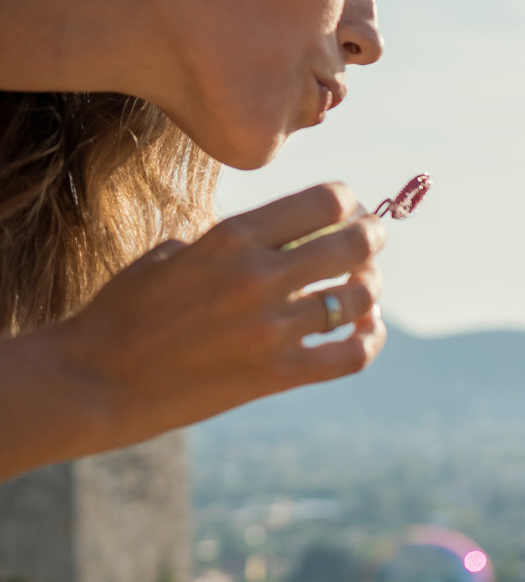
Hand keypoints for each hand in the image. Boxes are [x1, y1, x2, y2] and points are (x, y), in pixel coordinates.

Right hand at [36, 183, 385, 456]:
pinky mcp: (278, 374)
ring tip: (362, 287)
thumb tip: (277, 238)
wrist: (96, 379)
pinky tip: (367, 328)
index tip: (348, 208)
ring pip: (358, 299)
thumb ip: (228, 243)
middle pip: (354, 246)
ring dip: (369, 288)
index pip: (324, 202)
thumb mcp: (171, 254)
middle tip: (371, 240)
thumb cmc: (125, 312)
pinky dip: (370, 339)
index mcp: (232, 238)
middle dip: (371, 238)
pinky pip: (352, 355)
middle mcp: (259, 278)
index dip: (347, 202)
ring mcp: (273, 329)